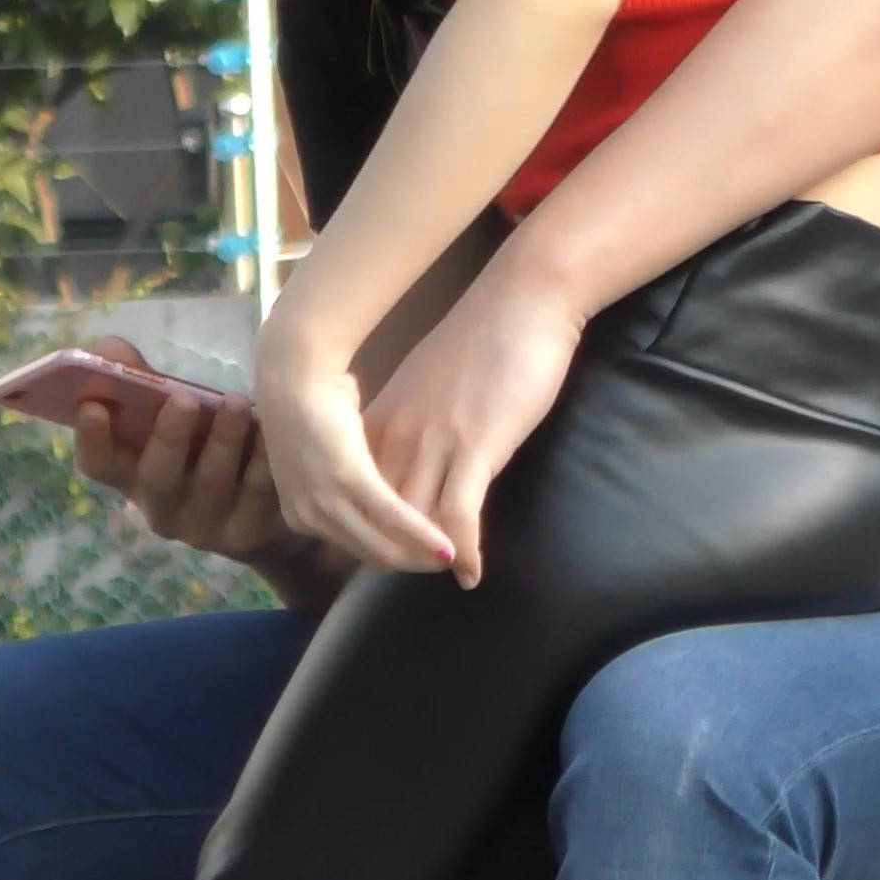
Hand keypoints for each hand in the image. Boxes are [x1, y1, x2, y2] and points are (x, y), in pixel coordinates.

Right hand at [68, 338, 288, 566]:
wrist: (262, 515)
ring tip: (236, 403)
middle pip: (157, 479)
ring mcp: (204, 527)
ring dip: (223, 441)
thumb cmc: (205, 449)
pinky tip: (272, 429)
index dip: (90, 438)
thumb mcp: (172, 421)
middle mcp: (162, 507)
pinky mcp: (248, 533)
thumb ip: (142, 384)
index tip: (92, 405)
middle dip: (169, 437)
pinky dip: (263, 458)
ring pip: (211, 485)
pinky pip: (256, 494)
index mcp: (132, 476)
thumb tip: (111, 348)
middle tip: (185, 399)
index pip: (99, 465)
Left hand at [254, 312, 456, 572]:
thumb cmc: (316, 395)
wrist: (298, 364)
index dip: (393, 552)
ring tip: (456, 556)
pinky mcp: (348, 478)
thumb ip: (347, 476)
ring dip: (421, 556)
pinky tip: (452, 545)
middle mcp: (309, 516)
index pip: (356, 548)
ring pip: (384, 547)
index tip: (424, 551)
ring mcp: (325, 500)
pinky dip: (424, 535)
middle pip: (372, 554)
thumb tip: (372, 484)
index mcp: (302, 512)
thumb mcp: (328, 451)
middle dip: (412, 563)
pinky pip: (393, 517)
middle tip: (449, 561)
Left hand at [364, 253, 584, 586]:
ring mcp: (432, 443)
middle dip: (391, 554)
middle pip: (378, 516)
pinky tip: (473, 574)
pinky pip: (458, 519)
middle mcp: (397, 436)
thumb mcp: (427, 383)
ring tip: (446, 579)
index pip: (358, 491)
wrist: (520, 300)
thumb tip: (412, 450)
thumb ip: (411, 418)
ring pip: (414, 525)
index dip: (366, 527)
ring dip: (427, 563)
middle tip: (415, 578)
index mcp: (382, 420)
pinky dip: (465, 554)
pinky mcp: (473, 447)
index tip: (383, 550)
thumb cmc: (482, 339)